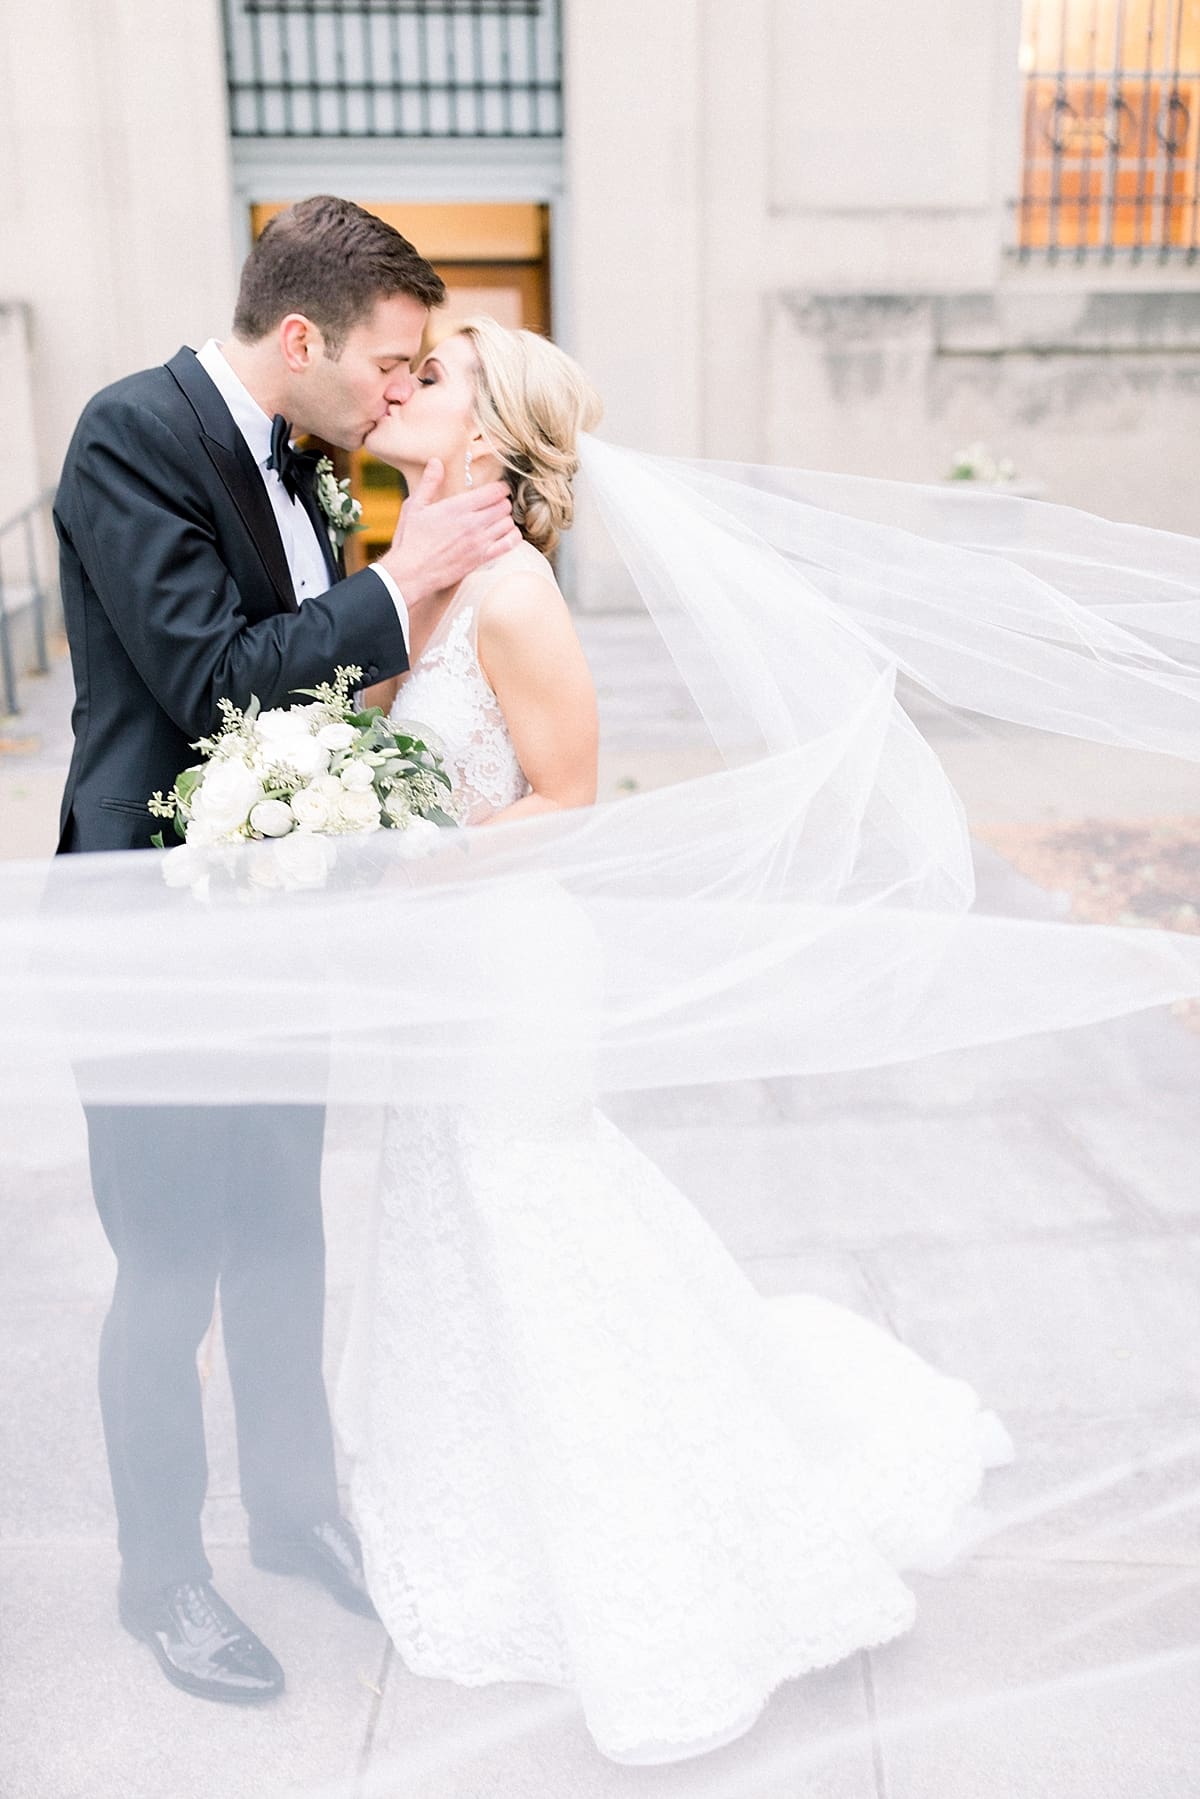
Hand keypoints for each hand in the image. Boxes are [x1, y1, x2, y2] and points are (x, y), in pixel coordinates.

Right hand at [376, 460, 519, 607]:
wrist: (412, 572)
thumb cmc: (410, 539)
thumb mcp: (414, 506)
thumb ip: (429, 483)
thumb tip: (436, 461)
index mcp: (458, 507)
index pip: (494, 491)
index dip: (500, 487)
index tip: (497, 489)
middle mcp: (473, 523)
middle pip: (504, 506)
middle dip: (502, 502)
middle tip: (496, 504)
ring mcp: (479, 542)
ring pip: (509, 523)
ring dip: (505, 519)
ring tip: (498, 519)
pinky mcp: (481, 558)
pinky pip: (509, 544)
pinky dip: (512, 537)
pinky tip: (504, 535)